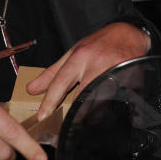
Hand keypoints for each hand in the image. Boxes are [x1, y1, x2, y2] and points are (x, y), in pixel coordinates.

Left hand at [27, 22, 149, 119]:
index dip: (50, 100)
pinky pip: (119, 96)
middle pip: (82, 93)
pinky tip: (108, 113)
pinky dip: (112, 106)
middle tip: (65, 127)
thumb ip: (52, 73)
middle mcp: (96, 63)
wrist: (129, 33)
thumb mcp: (73, 53)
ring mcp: (115, 69)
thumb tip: (31, 90)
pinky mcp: (130, 75)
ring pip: (101, 97)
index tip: (42, 116)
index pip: (61, 80)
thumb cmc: (98, 44)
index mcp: (80, 56)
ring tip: (87, 122)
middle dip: (73, 112)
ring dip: (93, 112)